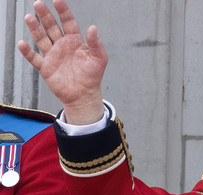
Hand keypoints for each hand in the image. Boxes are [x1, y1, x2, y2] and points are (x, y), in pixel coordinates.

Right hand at [17, 0, 106, 124]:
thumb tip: (92, 28)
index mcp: (75, 41)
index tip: (58, 1)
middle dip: (45, 16)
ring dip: (35, 28)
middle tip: (38, 4)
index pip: (68, 22)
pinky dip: (28, 52)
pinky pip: (34, 58)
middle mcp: (62, 45)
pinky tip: (22, 43)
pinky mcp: (46, 67)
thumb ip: (96, 43)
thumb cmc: (93, 76)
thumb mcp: (99, 58)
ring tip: (29, 17)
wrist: (84, 95)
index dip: (63, 11)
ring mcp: (53, 55)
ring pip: (41, 39)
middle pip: (51, 27)